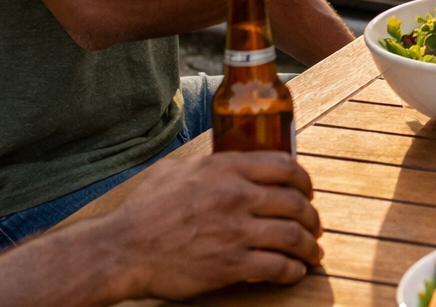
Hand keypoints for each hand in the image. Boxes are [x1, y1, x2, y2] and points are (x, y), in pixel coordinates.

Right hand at [112, 152, 321, 299]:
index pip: (286, 167)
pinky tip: (295, 272)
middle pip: (296, 203)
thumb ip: (212, 164)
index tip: (308, 191)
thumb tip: (232, 162)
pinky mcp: (231, 264)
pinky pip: (276, 266)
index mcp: (227, 169)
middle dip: (312, 217)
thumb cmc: (144, 209)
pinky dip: (293, 270)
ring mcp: (236, 231)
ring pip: (293, 236)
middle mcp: (237, 196)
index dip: (305, 181)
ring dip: (309, 246)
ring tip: (312, 252)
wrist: (121, 250)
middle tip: (314, 226)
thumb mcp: (178, 169)